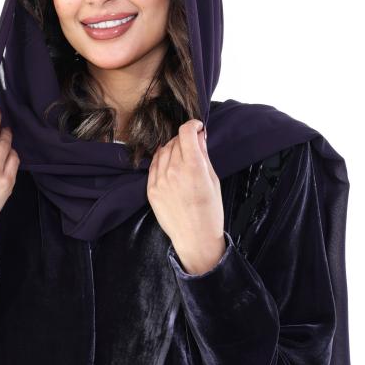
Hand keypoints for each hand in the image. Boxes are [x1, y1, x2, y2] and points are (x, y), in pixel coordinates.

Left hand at [147, 119, 225, 274]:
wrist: (195, 238)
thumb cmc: (210, 211)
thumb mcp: (213, 180)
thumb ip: (204, 155)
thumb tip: (200, 136)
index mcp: (193, 167)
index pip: (186, 133)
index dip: (192, 125)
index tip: (197, 127)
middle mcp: (173, 171)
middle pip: (175, 141)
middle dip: (185, 140)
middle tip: (193, 146)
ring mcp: (159, 181)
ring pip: (163, 151)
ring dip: (173, 148)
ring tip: (183, 157)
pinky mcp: (151, 190)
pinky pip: (153, 166)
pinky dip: (162, 161)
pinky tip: (171, 166)